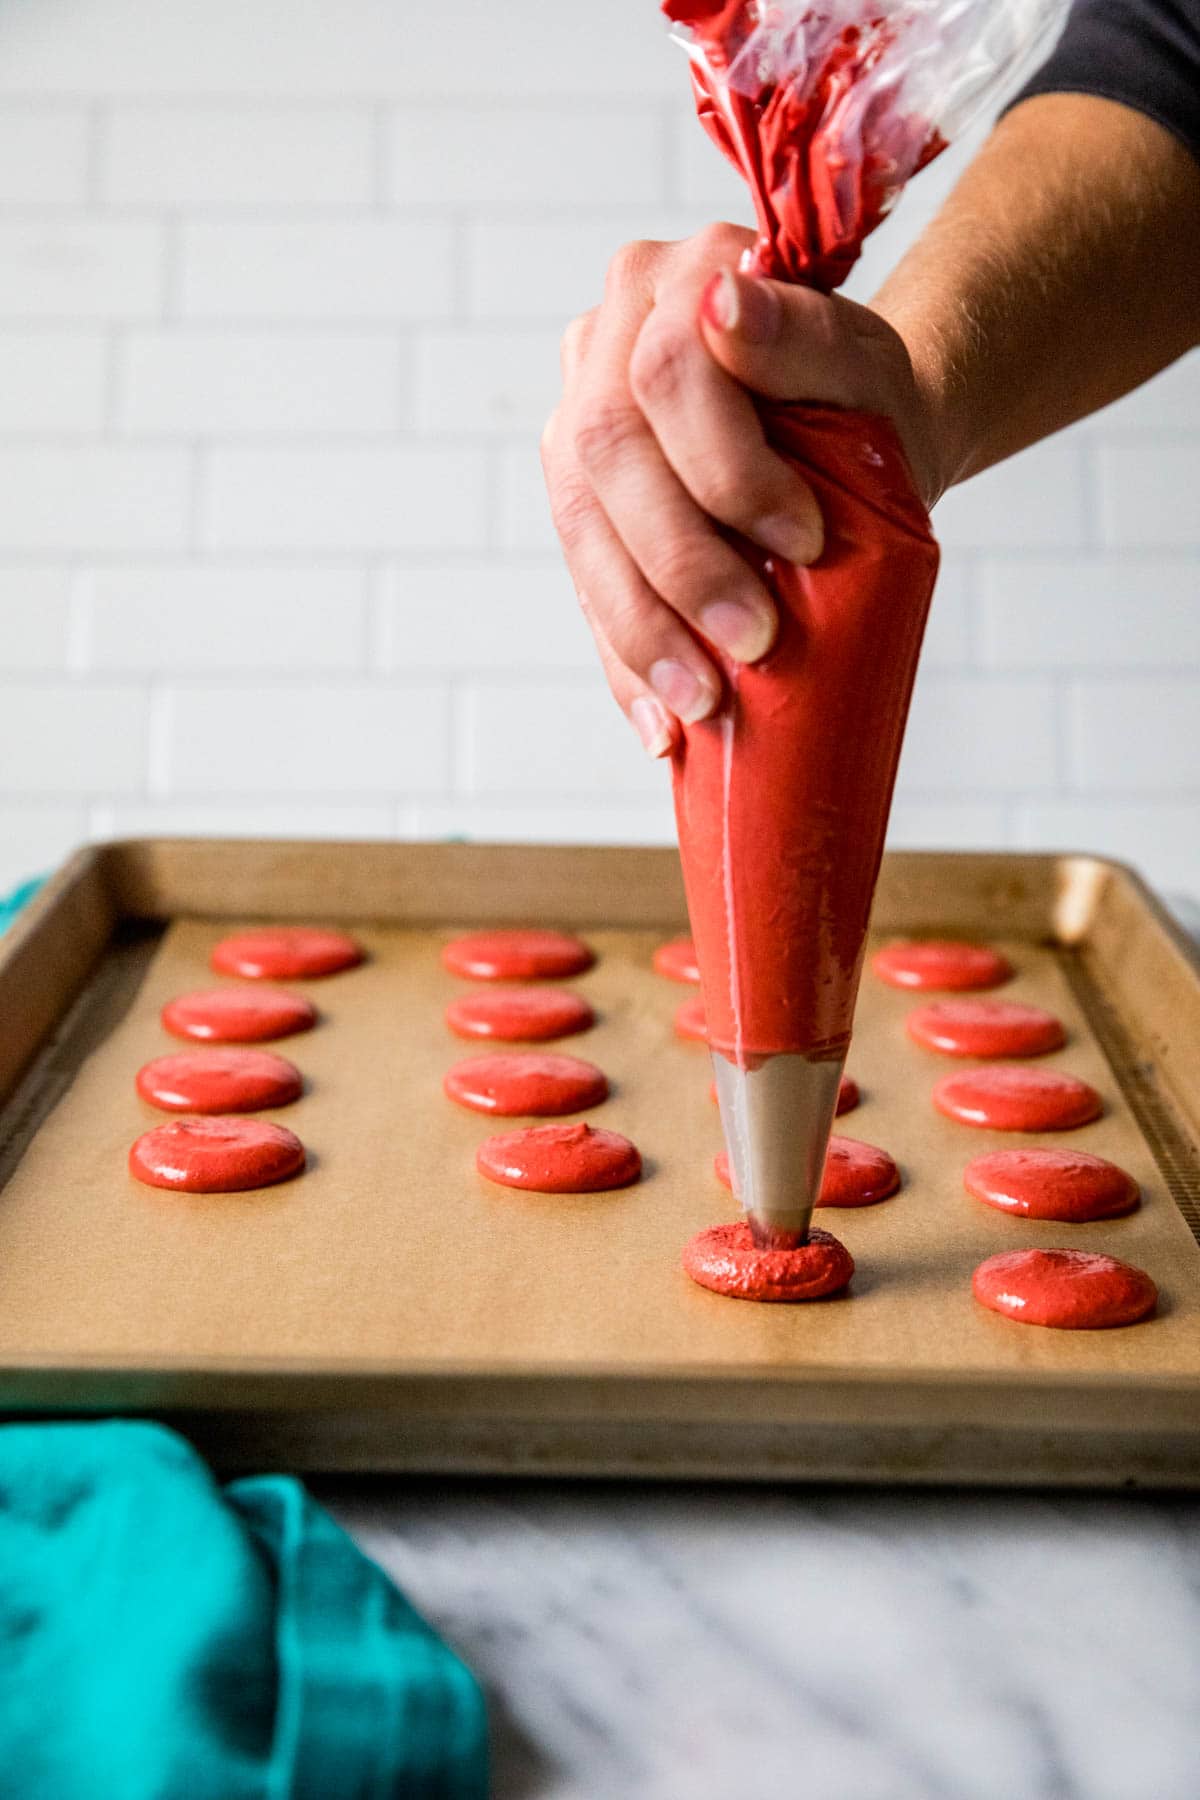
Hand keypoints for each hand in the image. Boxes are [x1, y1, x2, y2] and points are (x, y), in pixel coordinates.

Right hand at [541, 223, 940, 754]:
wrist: (854, 436)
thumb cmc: (865, 397)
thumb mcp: (865, 361)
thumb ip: (803, 332)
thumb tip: (725, 308)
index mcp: (676, 279)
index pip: (666, 371)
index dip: (726, 466)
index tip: (805, 539)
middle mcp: (607, 339)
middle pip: (609, 454)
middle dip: (680, 563)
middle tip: (754, 642)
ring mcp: (578, 419)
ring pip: (582, 527)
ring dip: (642, 628)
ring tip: (701, 703)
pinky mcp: (579, 501)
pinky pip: (584, 586)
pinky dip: (626, 662)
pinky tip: (660, 725)